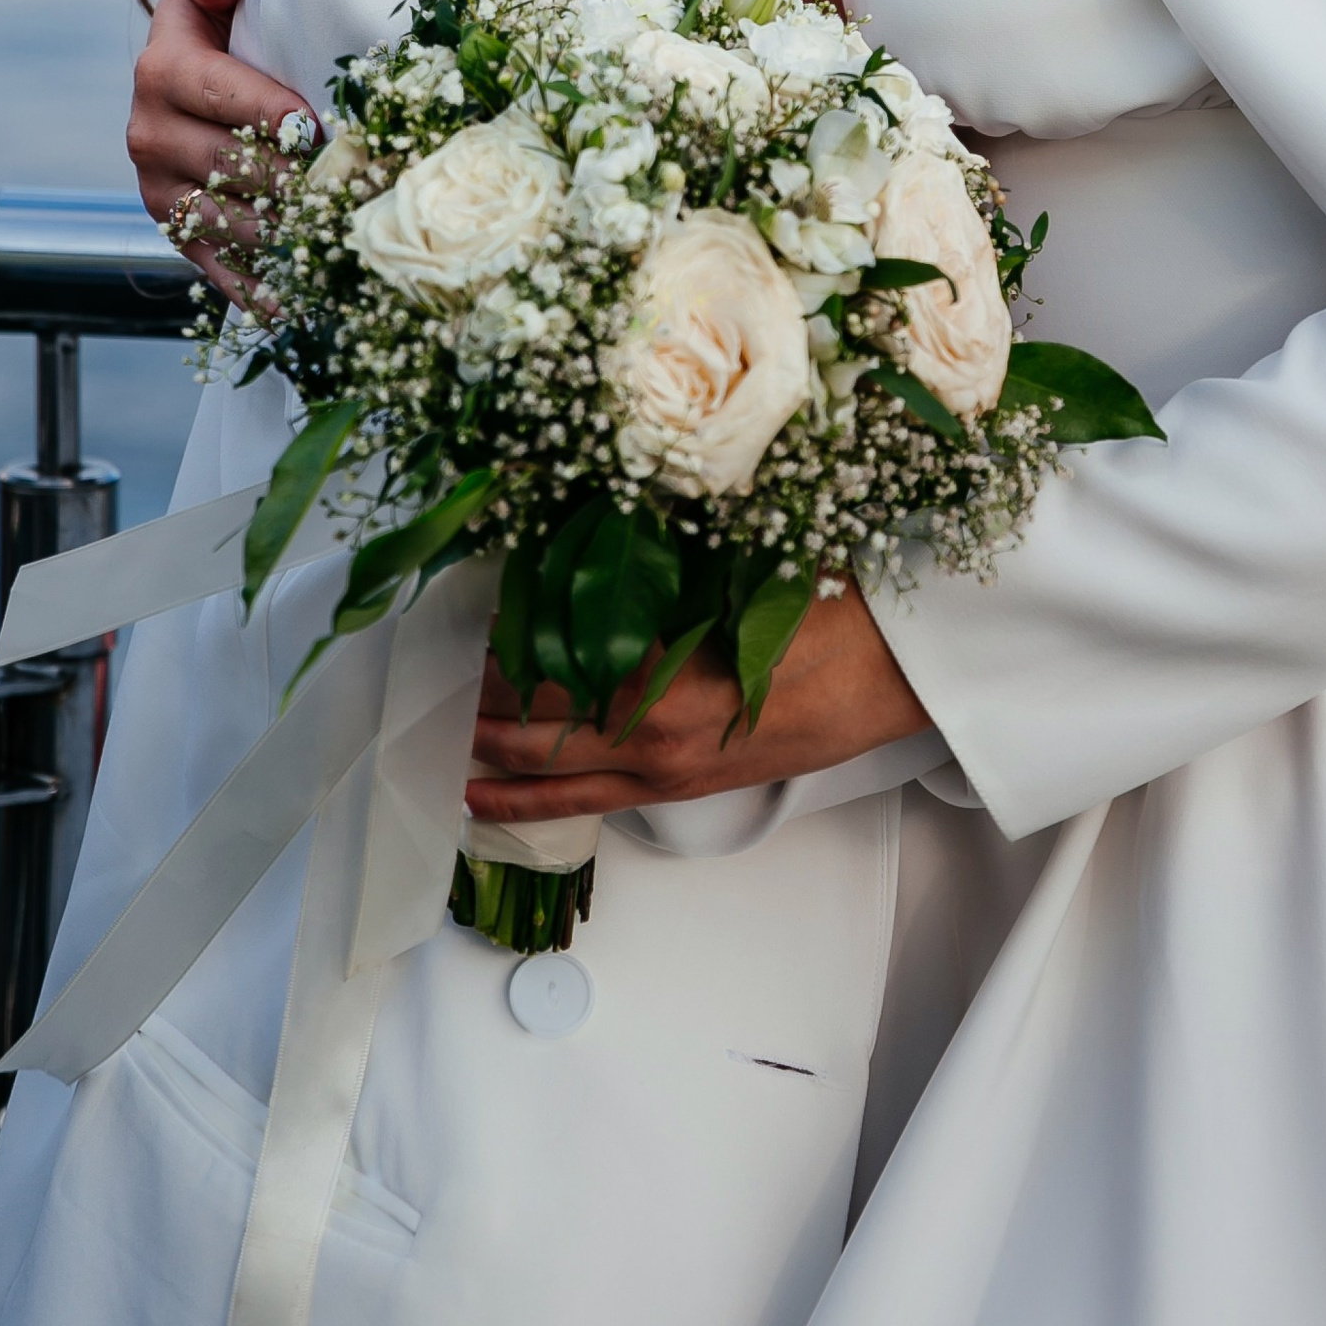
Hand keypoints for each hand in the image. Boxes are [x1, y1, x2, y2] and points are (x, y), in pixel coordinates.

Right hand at [127, 0, 312, 291]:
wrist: (190, 81)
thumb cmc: (221, 23)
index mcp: (161, 72)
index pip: (217, 93)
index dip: (266, 110)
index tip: (314, 127)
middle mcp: (149, 135)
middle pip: (227, 164)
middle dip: (290, 179)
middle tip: (350, 190)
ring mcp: (160, 190)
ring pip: (226, 220)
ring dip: (281, 235)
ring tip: (337, 241)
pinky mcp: (175, 232)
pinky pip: (215, 266)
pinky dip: (255, 288)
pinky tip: (298, 302)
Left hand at [464, 585, 932, 823]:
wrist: (894, 675)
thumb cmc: (830, 611)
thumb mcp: (745, 564)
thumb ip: (667, 559)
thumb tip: (594, 524)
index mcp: (661, 673)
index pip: (548, 656)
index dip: (501, 632)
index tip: (467, 604)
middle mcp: (649, 732)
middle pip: (533, 714)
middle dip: (480, 690)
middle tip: (432, 660)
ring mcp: (660, 770)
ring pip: (545, 764)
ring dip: (487, 740)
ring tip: (436, 717)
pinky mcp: (676, 789)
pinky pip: (581, 801)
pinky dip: (522, 798)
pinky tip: (475, 792)